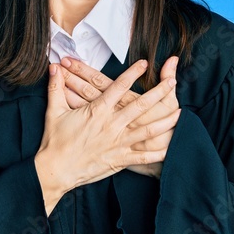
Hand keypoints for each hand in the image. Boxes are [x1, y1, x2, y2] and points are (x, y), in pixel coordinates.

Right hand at [58, 55, 179, 178]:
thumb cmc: (55, 140)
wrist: (55, 170)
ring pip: (147, 131)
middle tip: (172, 83)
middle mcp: (111, 125)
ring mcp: (117, 143)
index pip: (118, 87)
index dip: (132, 73)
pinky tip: (170, 148)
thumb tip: (53, 68)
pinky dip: (157, 154)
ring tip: (180, 113)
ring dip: (165, 122)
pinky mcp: (119, 159)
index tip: (144, 63)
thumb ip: (56, 88)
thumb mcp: (54, 111)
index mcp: (97, 111)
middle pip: (140, 106)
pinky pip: (142, 157)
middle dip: (158, 93)